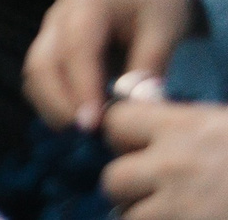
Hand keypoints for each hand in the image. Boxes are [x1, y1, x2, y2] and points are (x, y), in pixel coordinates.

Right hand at [28, 0, 198, 131]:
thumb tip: (138, 106)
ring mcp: (50, 26)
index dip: (80, 88)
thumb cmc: (158, 1)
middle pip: (41, 61)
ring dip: (51, 102)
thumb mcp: (164, 29)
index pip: (75, 50)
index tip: (94, 124)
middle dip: (57, 101)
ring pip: (34, 69)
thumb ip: (149, 66)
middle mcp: (58, 13)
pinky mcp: (52, 41)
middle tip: (85, 133)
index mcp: (87, 2)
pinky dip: (51, 96)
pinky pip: (41, 72)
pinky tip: (76, 115)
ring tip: (80, 130)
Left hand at [105, 100, 227, 218]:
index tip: (137, 148)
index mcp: (182, 127)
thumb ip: (177, 124)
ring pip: (128, 215)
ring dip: (142, 214)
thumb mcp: (219, 123)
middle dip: (126, 186)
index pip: (115, 121)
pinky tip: (180, 219)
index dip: (121, 137)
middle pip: (112, 177)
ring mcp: (180, 204)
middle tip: (150, 189)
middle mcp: (173, 164)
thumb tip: (143, 121)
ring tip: (166, 209)